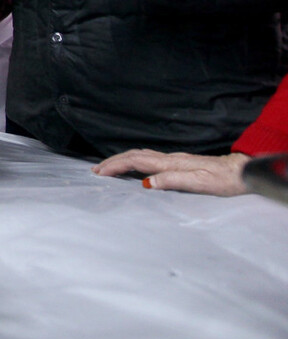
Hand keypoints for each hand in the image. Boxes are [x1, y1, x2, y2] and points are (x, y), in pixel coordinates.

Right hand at [93, 150, 251, 195]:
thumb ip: (173, 181)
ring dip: (120, 160)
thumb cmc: (224, 180)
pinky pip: (148, 159)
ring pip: (140, 155)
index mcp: (171, 163)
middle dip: (112, 161)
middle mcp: (170, 158)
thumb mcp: (200, 183)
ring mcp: (174, 159)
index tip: (99, 173)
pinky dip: (132, 161)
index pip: (136, 161)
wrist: (242, 171)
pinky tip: (131, 167)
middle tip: (95, 170)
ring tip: (107, 168)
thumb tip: (146, 182)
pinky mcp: (178, 162)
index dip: (116, 166)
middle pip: (134, 155)